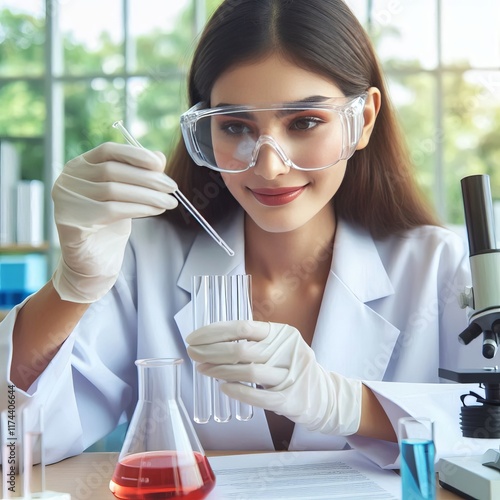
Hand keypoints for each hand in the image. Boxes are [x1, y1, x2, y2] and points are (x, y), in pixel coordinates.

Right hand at [51, 142, 177, 302]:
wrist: (93, 261)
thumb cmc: (109, 224)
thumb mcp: (125, 195)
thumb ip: (138, 174)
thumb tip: (159, 157)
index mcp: (79, 166)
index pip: (107, 150)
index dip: (135, 154)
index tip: (159, 164)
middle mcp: (68, 180)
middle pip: (113, 171)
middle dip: (148, 178)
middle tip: (172, 187)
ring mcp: (67, 200)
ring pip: (114, 190)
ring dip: (148, 195)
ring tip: (169, 202)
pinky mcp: (71, 222)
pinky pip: (112, 210)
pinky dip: (139, 209)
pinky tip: (155, 211)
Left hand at [187, 320, 361, 435]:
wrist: (324, 394)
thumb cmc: (292, 366)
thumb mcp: (279, 344)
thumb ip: (254, 340)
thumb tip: (213, 340)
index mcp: (281, 332)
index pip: (242, 327)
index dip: (214, 332)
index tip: (194, 337)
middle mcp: (287, 350)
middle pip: (241, 350)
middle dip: (210, 351)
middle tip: (192, 353)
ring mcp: (289, 375)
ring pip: (247, 372)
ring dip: (219, 371)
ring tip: (202, 369)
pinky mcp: (289, 399)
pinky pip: (258, 396)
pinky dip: (237, 391)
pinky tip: (222, 387)